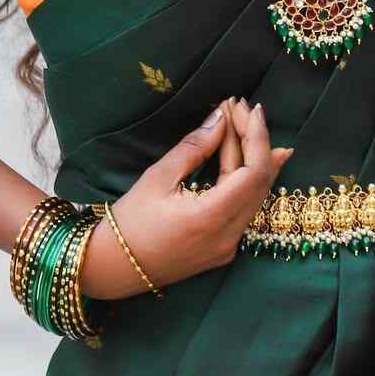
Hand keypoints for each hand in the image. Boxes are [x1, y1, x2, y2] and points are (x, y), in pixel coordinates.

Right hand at [81, 98, 292, 299]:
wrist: (115, 267)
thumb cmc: (131, 221)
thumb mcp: (159, 177)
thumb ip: (194, 147)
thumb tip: (220, 118)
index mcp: (211, 219)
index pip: (253, 172)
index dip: (256, 137)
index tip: (249, 107)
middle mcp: (228, 237)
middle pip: (259, 182)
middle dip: (255, 141)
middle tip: (242, 107)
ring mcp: (228, 247)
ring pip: (255, 196)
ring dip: (254, 157)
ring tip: (250, 122)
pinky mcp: (223, 248)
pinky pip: (245, 208)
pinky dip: (247, 179)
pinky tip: (251, 156)